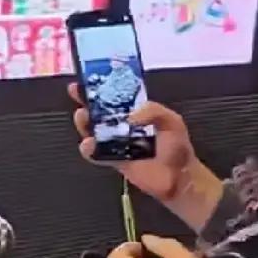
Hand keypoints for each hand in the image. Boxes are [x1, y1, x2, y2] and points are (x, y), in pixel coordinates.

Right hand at [69, 85, 224, 233]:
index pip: (114, 97)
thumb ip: (154, 111)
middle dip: (85, 102)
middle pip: (98, 112)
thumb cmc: (177, 148)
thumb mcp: (172, 121)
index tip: (86, 80)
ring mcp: (115, 144)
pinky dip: (89, 149)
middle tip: (79, 95)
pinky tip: (89, 143)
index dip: (99, 89)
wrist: (178, 177)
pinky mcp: (112, 161)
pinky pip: (95, 154)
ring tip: (82, 116)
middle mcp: (122, 127)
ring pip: (92, 131)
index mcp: (135, 113)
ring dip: (84, 123)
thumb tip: (130, 117)